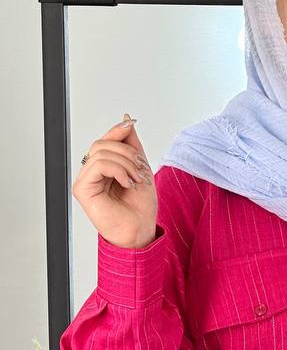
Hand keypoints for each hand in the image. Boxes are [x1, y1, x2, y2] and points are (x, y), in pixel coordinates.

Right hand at [71, 114, 157, 248]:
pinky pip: (97, 165)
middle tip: (140, 170)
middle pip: (102, 144)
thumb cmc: (140, 207)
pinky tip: (126, 183)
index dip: (116, 131)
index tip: (130, 125)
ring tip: (135, 180)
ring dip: (125, 163)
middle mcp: (92, 173)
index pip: (105, 141)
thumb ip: (132, 144)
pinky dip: (117, 170)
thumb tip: (126, 120)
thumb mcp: (141, 167)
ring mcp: (86, 181)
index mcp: (105, 168)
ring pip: (100, 152)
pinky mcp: (82, 189)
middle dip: (126, 152)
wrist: (141, 229)